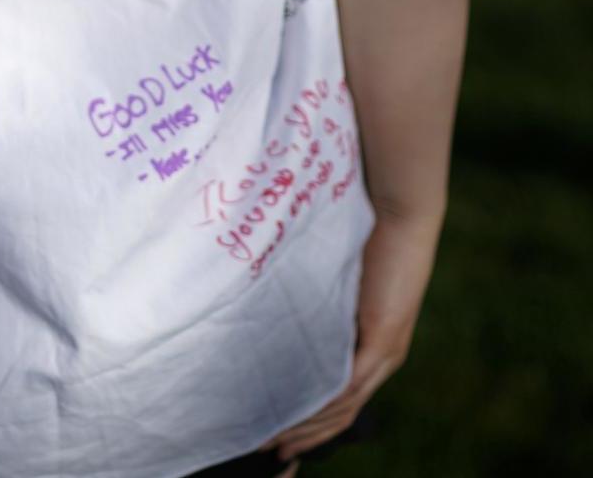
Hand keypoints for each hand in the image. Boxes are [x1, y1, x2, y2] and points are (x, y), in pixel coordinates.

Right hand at [269, 212, 440, 462]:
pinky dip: (322, 406)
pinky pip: (349, 385)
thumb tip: (272, 305)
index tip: (275, 435)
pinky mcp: (381, 340)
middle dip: (303, 436)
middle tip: (267, 453)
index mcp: (372, 348)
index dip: (309, 422)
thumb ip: (315, 298)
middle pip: (340, 413)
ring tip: (273, 442)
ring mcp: (383, 352)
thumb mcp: (333, 277)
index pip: (339, 399)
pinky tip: (296, 417)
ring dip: (308, 428)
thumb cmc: (364, 234)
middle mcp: (381, 359)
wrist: (398, 213)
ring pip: (343, 407)